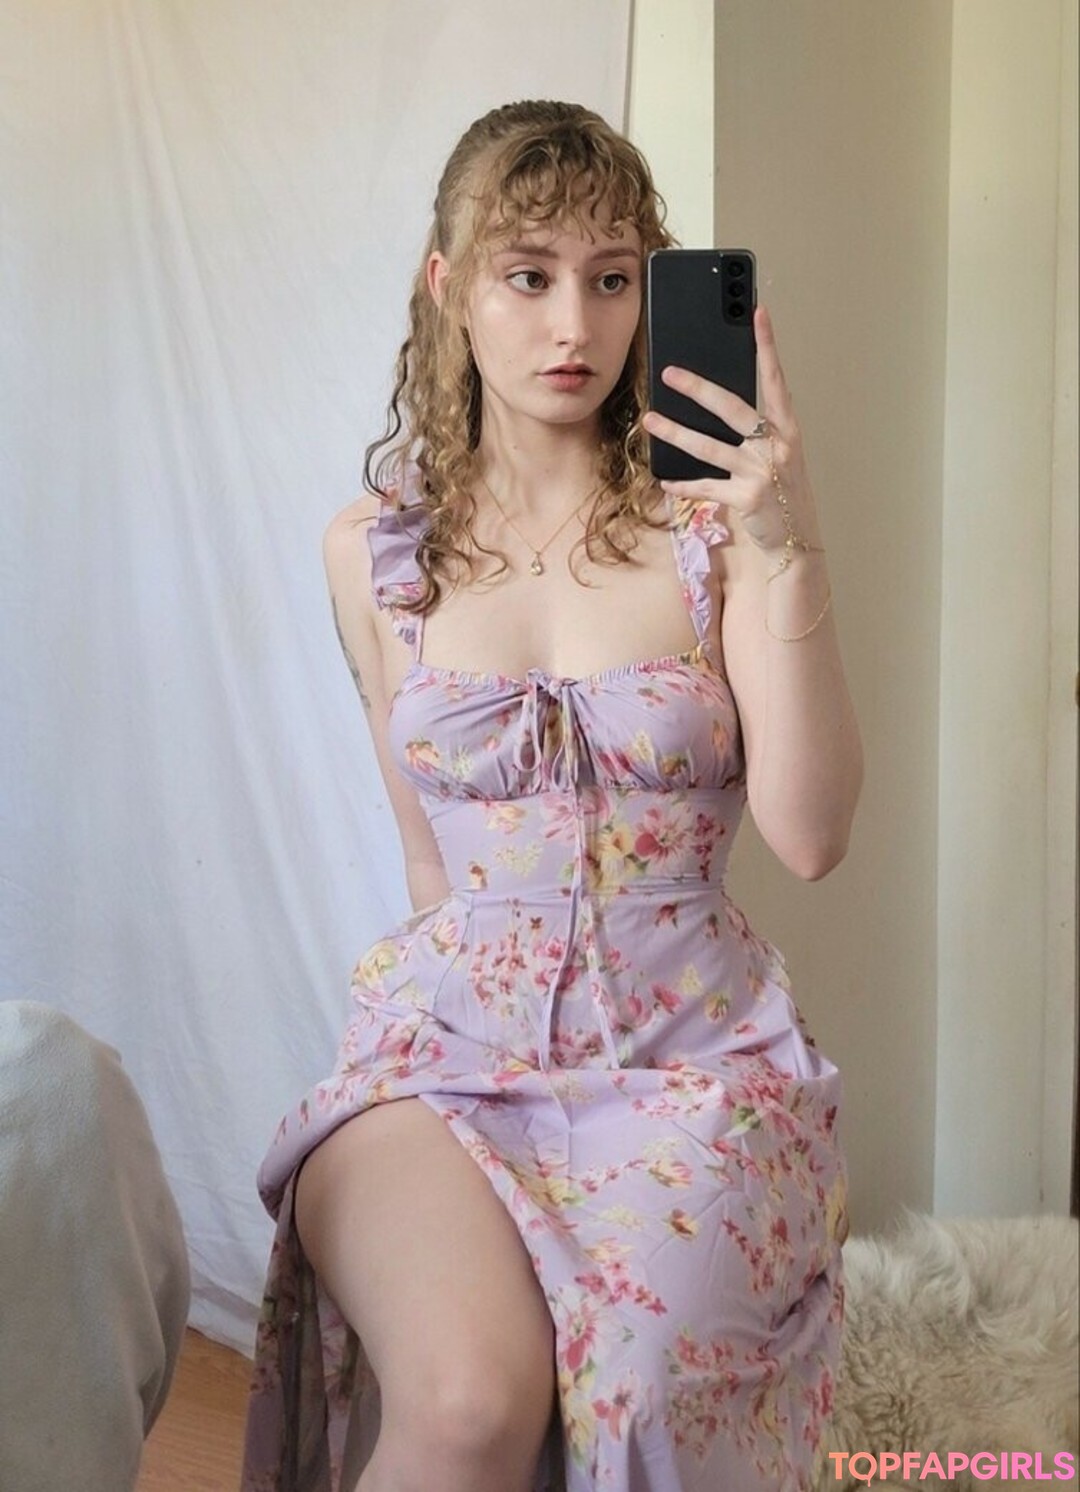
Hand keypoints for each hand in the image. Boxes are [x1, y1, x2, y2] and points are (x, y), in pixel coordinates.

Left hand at [642, 305, 821, 564]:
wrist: (797, 540)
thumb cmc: (783, 492)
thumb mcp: (779, 455)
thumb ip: (758, 430)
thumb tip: (719, 404)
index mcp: (787, 429)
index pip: (775, 379)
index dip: (766, 346)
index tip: (757, 313)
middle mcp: (777, 446)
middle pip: (732, 408)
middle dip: (698, 388)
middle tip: (669, 373)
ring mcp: (762, 473)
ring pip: (710, 447)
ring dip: (676, 432)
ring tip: (651, 419)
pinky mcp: (747, 499)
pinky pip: (706, 487)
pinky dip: (684, 485)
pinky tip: (664, 479)